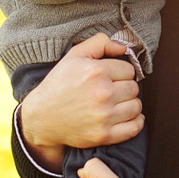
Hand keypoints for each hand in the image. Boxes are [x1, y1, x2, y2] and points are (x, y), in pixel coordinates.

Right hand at [18, 34, 142, 168]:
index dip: (121, 72)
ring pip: (136, 106)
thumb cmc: (59, 84)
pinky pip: (134, 127)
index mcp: (96, 72)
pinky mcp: (104, 135)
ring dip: (130, 104)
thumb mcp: (74, 56)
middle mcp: (102, 94)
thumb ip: (100, 43)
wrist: (42, 117)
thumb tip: (124, 47)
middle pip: (134, 88)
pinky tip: (126, 117)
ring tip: (117, 103)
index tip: (112, 77)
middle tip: (113, 90)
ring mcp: (104, 116)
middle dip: (125, 87)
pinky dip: (136, 122)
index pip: (129, 70)